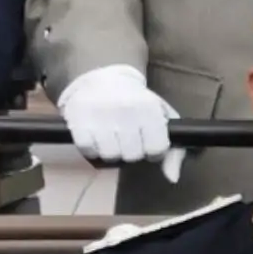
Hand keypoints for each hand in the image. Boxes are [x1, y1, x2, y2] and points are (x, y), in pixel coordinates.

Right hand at [57, 67, 185, 182]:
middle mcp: (124, 110)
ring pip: (110, 156)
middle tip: (127, 136)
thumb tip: (172, 178)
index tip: (147, 139)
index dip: (153, 149)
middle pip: (132, 155)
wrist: (102, 76)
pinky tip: (96, 136)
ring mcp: (99, 116)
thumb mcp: (162, 116)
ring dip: (111, 150)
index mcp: (148, 107)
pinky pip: (88, 151)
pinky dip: (93, 148)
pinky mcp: (78, 121)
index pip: (156, 149)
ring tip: (112, 136)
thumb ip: (175, 149)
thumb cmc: (136, 100)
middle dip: (131, 150)